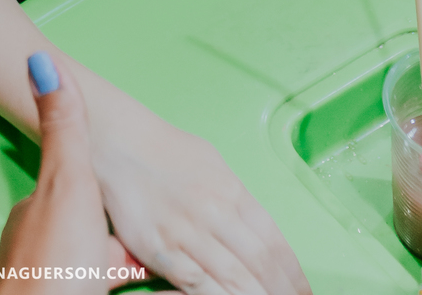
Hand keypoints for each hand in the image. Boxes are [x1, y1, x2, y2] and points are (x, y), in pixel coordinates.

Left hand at [0, 55, 144, 286]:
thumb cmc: (51, 268)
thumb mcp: (65, 185)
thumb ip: (63, 128)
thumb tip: (38, 60)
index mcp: (44, 215)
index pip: (85, 199)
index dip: (121, 211)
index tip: (149, 217)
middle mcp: (43, 253)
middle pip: (99, 243)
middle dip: (130, 250)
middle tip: (163, 259)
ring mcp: (54, 285)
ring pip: (98, 273)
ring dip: (129, 275)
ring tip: (166, 279)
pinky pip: (101, 292)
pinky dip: (122, 290)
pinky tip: (136, 290)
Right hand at [92, 87, 310, 294]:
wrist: (118, 140)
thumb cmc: (164, 150)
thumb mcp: (211, 163)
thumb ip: (234, 196)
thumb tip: (254, 224)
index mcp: (231, 190)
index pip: (273, 240)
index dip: (292, 272)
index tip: (303, 290)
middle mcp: (215, 212)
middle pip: (259, 264)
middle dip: (281, 291)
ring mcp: (188, 232)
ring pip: (234, 279)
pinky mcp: (160, 248)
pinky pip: (196, 284)